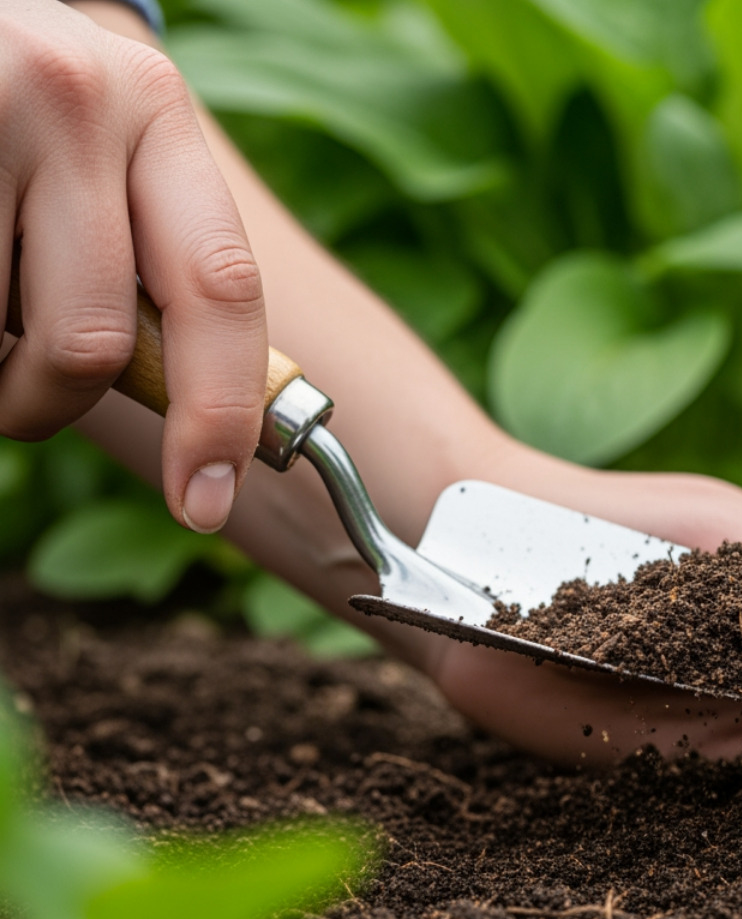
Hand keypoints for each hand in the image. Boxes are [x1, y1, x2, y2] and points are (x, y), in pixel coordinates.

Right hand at [0, 0, 266, 532]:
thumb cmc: (12, 112)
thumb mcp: (95, 150)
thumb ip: (145, 254)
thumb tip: (190, 406)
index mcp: (158, 114)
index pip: (223, 290)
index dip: (220, 413)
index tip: (205, 500)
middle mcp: (82, 99)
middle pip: (92, 340)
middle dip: (48, 405)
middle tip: (20, 402)